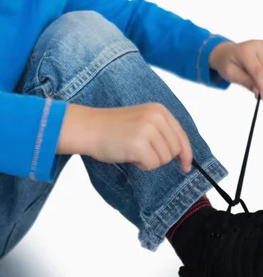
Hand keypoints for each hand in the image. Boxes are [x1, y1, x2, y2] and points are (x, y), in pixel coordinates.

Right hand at [58, 102, 192, 172]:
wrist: (90, 127)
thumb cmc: (114, 127)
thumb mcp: (143, 120)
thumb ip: (162, 131)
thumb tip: (183, 154)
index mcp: (159, 110)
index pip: (182, 135)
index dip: (186, 153)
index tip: (186, 166)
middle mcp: (156, 117)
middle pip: (175, 150)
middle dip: (161, 156)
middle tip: (141, 150)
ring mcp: (148, 130)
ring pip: (165, 159)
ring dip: (150, 160)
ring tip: (133, 149)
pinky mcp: (139, 144)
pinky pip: (152, 165)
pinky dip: (142, 165)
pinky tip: (129, 154)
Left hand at [209, 40, 262, 97]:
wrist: (228, 52)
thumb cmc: (228, 62)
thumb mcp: (230, 73)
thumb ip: (246, 81)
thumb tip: (260, 92)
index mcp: (245, 51)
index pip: (258, 71)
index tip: (262, 97)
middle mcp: (258, 46)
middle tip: (259, 94)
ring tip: (255, 82)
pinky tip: (259, 77)